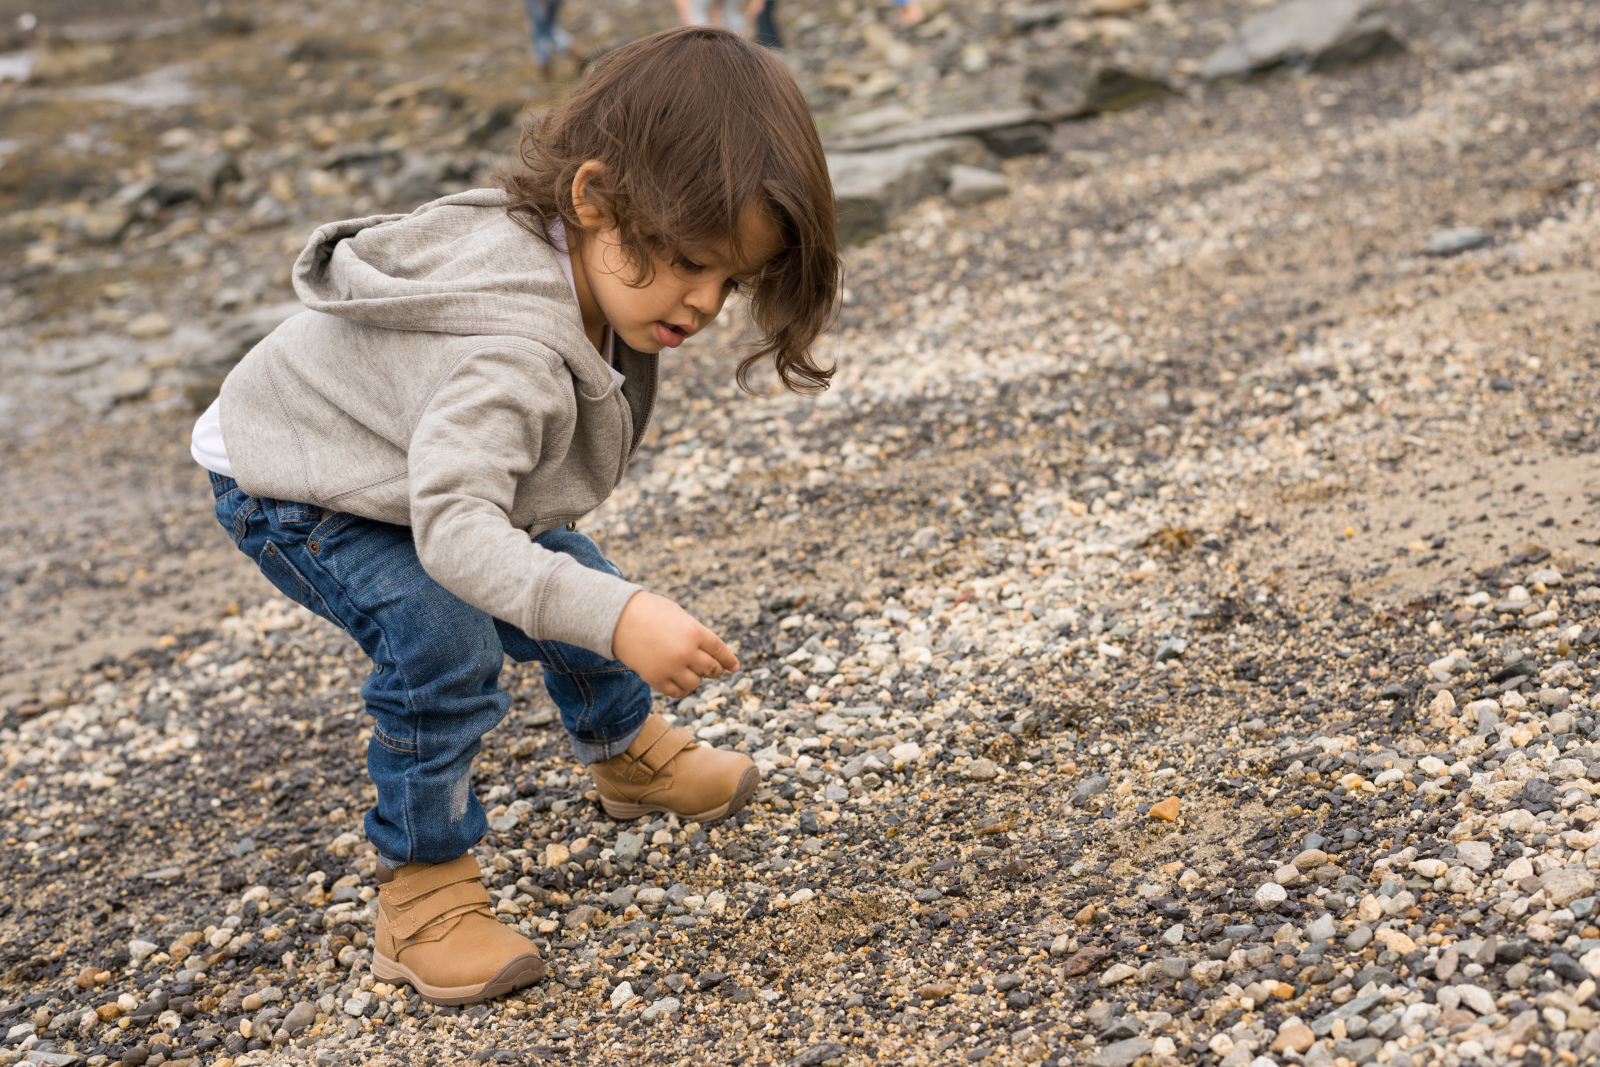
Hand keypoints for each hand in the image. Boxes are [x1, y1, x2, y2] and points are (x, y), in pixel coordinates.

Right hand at [612, 591, 738, 697]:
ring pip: (695, 683)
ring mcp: (671, 667)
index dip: (728, 660)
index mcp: (695, 632)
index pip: (720, 651)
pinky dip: (682, 689)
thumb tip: (710, 653)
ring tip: (690, 672)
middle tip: (712, 669)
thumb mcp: (680, 616)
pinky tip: (680, 683)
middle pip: (711, 669)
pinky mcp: (656, 678)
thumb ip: (696, 634)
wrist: (617, 618)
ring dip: (696, 679)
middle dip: (714, 670)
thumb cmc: (650, 612)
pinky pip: (677, 692)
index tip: (734, 667)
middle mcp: (686, 652)